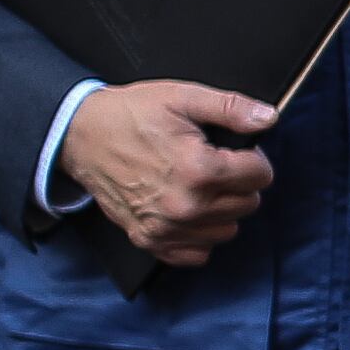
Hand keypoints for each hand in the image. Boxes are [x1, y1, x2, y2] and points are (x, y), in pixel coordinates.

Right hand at [57, 80, 275, 265]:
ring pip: (228, 229)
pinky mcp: (149, 240)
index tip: (232, 151)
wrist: (81, 134)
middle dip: (238, 183)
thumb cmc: (131, 115)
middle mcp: (185, 206)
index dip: (252, 158)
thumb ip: (231, 108)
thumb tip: (268, 118)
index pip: (261, 176)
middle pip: (248, 204)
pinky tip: (187, 210)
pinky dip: (198, 235)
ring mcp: (167, 228)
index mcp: (198, 170)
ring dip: (221, 209)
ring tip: (198, 186)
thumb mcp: (183, 97)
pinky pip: (197, 253)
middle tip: (212, 165)